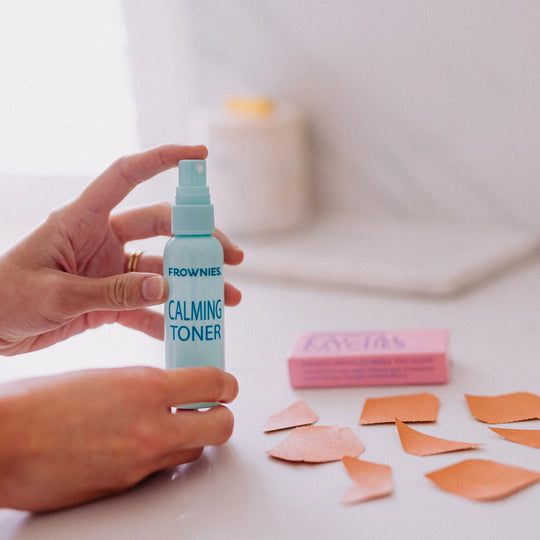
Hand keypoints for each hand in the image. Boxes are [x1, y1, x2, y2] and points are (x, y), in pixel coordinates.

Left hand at [0, 145, 243, 354]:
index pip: (127, 176)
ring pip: (161, 271)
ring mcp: (109, 271)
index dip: (162, 160)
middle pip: (161, 228)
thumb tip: (166, 289)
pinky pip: (145, 308)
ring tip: (224, 297)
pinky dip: (165, 319)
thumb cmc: (4, 297)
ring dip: (192, 283)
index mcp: (83, 220)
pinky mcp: (109, 301)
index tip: (199, 154)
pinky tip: (185, 329)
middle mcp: (103, 241)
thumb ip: (110, 293)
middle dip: (199, 240)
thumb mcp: (56, 293)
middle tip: (230, 258)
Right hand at [0, 365, 237, 511]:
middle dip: (221, 416)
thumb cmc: (40, 403)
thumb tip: (170, 391)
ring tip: (173, 426)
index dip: (226, 383)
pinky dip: (160, 456)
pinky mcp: (124, 487)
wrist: (2, 443)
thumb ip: (144, 385)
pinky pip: (159, 470)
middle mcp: (150, 427)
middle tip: (212, 408)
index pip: (213, 384)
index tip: (225, 384)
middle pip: (220, 427)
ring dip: (191, 438)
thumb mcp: (104, 376)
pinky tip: (139, 444)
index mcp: (145, 388)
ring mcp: (139, 462)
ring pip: (192, 452)